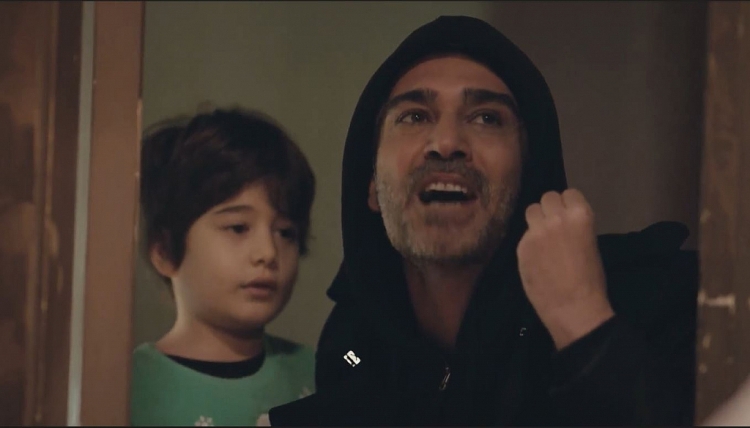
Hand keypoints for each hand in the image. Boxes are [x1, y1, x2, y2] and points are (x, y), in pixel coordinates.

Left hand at [517, 189, 614, 349]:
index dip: (567, 204)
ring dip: (536, 220)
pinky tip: (535, 258)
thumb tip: (562, 220)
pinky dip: (528, 242)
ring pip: (531, 210)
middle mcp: (556, 218)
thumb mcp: (590, 244)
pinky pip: (523, 234)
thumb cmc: (590, 279)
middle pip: (547, 197)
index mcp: (580, 215)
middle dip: (550, 209)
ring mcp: (536, 231)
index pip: (568, 193)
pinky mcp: (521, 246)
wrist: (574, 307)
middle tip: (552, 225)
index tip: (567, 215)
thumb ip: (574, 227)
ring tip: (541, 237)